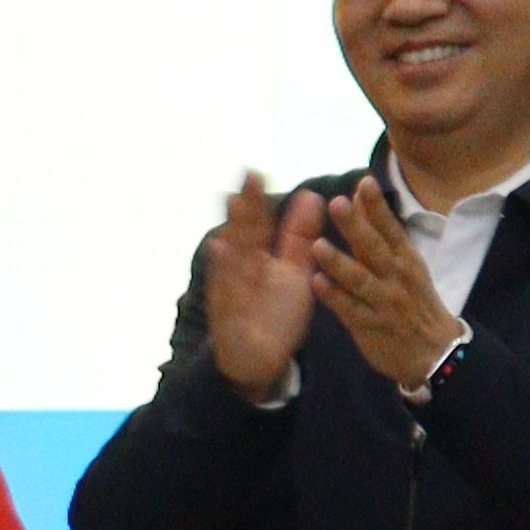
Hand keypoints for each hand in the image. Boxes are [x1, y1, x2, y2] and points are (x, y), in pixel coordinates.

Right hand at [198, 176, 323, 398]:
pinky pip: (224, 286)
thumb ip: (299, 236)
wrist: (262, 358)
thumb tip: (310, 195)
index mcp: (260, 257)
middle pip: (244, 231)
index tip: (257, 171)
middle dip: (246, 204)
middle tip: (248, 175)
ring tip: (232, 201)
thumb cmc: (276, 312)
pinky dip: (222, 268)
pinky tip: (219, 248)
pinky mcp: (228, 309)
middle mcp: (244, 268)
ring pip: (233, 253)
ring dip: (232, 228)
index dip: (257, 199)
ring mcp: (233, 287)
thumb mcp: (294, 271)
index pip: (258, 223)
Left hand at [311, 177, 468, 390]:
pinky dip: (334, 297)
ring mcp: (383, 303)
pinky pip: (350, 310)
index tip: (364, 182)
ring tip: (318, 246)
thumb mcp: (407, 264)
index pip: (392, 229)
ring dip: (339, 263)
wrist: (436, 353)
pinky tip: (316, 283)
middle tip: (337, 204)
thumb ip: (381, 229)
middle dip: (356, 227)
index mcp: (406, 260)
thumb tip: (361, 191)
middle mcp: (396, 278)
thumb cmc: (414, 300)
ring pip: (360, 280)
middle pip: (374, 249)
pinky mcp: (370, 326)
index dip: (378, 207)